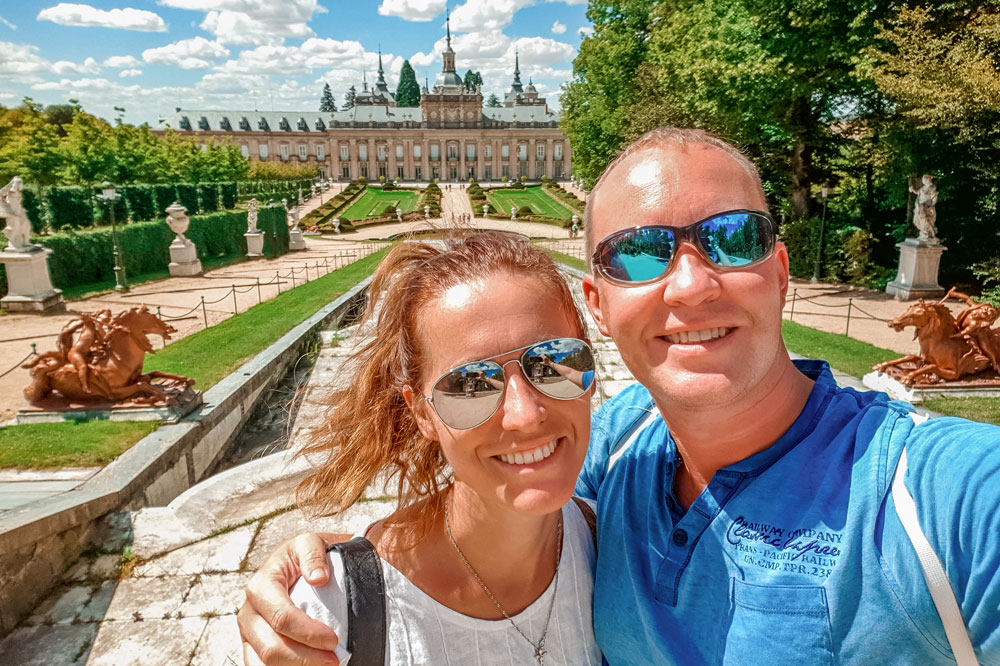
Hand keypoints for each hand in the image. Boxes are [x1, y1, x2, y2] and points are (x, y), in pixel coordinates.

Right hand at [239, 532, 346, 664]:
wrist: (295, 566)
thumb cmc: (304, 557)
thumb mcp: (309, 543)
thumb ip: (312, 555)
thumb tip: (318, 577)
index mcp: (261, 586)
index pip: (281, 618)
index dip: (307, 633)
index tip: (332, 641)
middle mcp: (248, 613)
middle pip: (271, 648)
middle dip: (304, 659)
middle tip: (333, 661)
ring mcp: (248, 634)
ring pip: (264, 664)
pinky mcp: (252, 648)